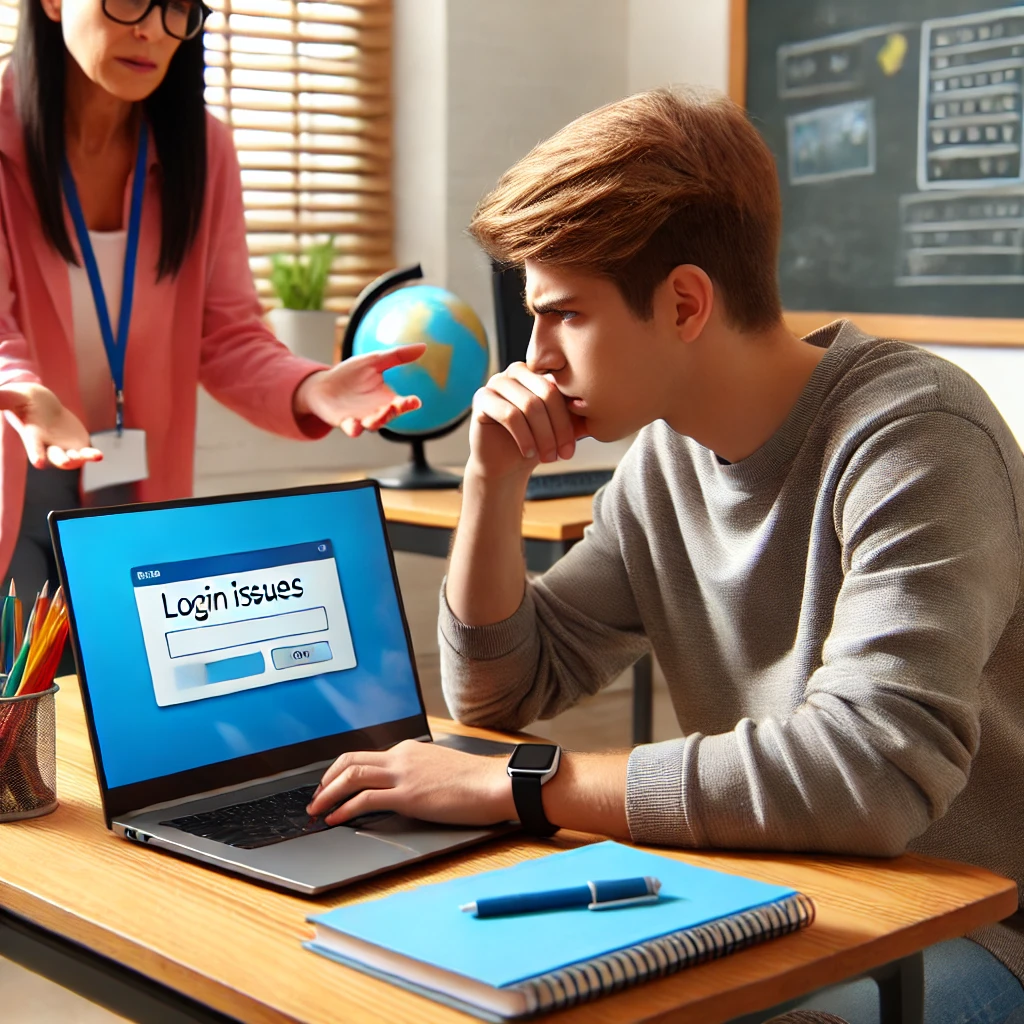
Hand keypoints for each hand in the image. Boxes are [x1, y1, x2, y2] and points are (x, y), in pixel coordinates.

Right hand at [0, 383, 102, 468]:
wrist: (40, 404)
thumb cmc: (23, 400)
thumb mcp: (12, 396)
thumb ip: (1, 398)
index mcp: (32, 436)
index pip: (34, 447)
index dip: (36, 454)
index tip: (39, 462)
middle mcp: (47, 446)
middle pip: (56, 457)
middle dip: (62, 459)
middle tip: (67, 460)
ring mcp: (63, 447)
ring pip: (72, 459)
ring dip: (80, 459)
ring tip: (93, 455)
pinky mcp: (76, 445)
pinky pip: (85, 453)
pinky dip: (92, 455)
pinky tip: (99, 456)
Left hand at [292, 343, 426, 435]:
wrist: (323, 386)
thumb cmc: (351, 375)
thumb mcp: (374, 361)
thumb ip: (397, 356)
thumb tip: (424, 346)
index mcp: (387, 399)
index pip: (402, 404)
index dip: (409, 404)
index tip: (416, 401)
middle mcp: (377, 412)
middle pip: (389, 416)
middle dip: (392, 412)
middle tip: (396, 406)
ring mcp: (361, 418)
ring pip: (373, 425)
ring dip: (376, 422)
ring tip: (376, 418)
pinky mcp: (344, 422)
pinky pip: (352, 428)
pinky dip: (354, 428)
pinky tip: (355, 426)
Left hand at [307, 740, 514, 826]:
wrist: (494, 783)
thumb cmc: (474, 781)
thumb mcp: (439, 768)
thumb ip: (418, 772)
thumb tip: (407, 787)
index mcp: (409, 750)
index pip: (366, 756)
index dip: (342, 771)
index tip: (332, 785)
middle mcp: (401, 757)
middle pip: (350, 760)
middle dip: (326, 779)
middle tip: (315, 797)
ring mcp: (403, 775)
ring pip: (352, 776)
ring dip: (328, 794)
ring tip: (317, 810)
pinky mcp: (408, 795)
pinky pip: (365, 799)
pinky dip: (344, 809)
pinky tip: (336, 819)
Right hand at [468, 362, 588, 482]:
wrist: (505, 465)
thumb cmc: (537, 443)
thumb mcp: (563, 428)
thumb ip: (579, 415)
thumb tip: (607, 407)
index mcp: (540, 371)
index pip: (561, 389)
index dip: (568, 420)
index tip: (572, 449)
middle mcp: (517, 371)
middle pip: (546, 394)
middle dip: (557, 430)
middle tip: (562, 455)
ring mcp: (497, 382)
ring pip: (529, 406)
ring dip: (543, 437)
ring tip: (548, 457)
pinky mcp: (481, 399)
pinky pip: (508, 414)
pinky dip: (523, 437)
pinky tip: (528, 453)